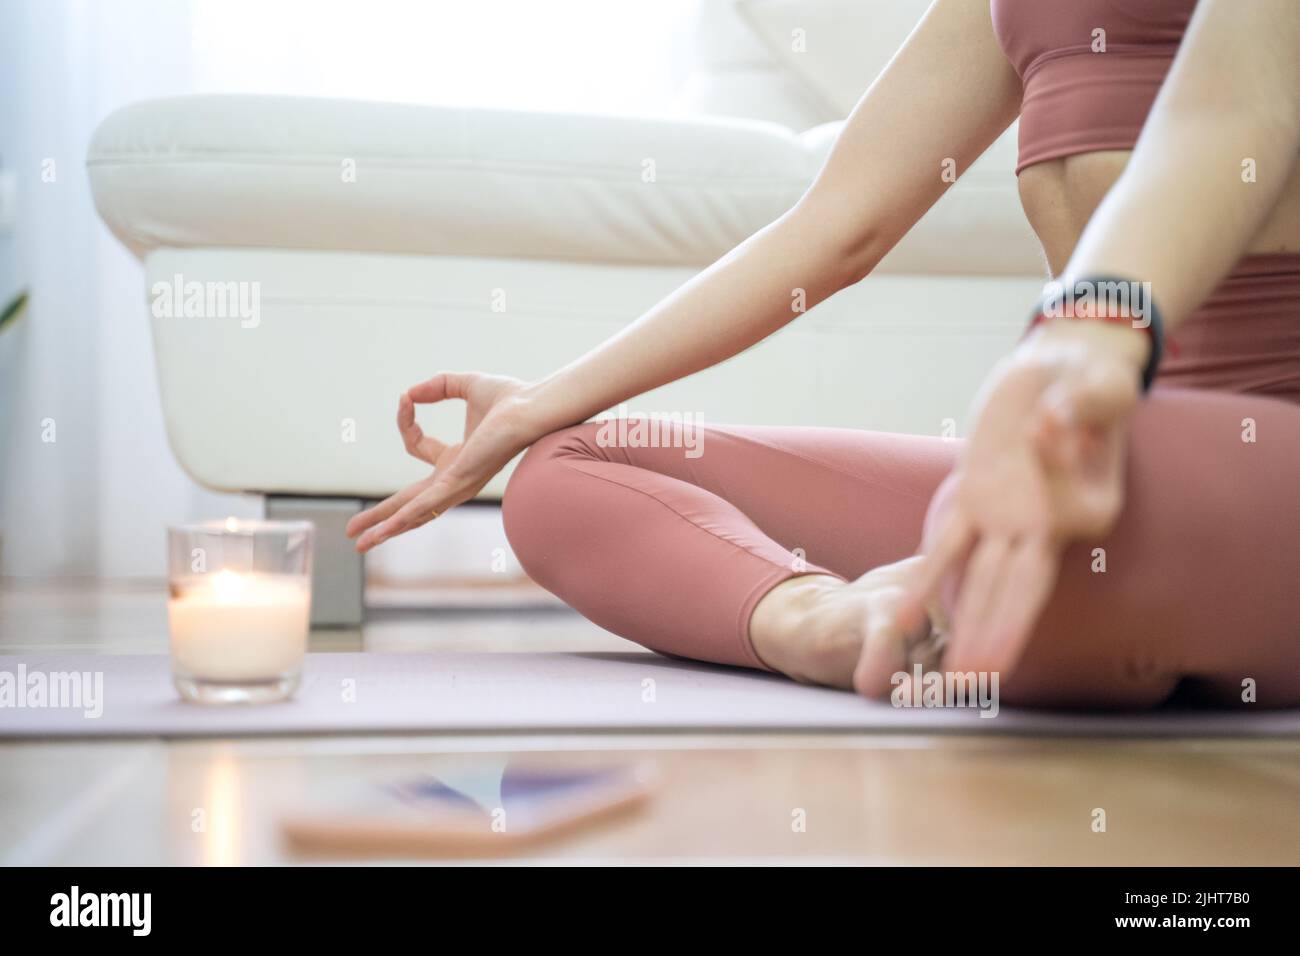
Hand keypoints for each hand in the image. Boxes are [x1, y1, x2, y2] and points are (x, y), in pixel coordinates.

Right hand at [346, 372, 537, 551]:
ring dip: (384, 527)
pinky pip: (424, 506)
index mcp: (458, 457)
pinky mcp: (458, 484)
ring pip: (412, 511)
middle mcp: (456, 477)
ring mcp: (457, 484)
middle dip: (381, 516)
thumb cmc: (511, 398)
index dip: (406, 422)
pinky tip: (383, 532)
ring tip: (359, 543)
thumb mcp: (464, 385)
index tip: (407, 399)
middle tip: (355, 533)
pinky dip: (401, 519)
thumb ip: (437, 387)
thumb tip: (410, 393)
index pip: (416, 447)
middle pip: (409, 500)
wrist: (531, 407)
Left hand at [902, 320, 1147, 674]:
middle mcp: (1048, 528)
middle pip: (1019, 591)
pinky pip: (948, 548)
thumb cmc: (1089, 378)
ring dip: (968, 626)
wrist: (1060, 368)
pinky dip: (926, 581)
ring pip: (985, 582)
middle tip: (979, 683)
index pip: (1055, 544)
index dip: (1026, 580)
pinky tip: (903, 616)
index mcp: (1089, 510)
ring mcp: (1009, 519)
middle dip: (997, 639)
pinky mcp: (975, 500)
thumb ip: (1080, 411)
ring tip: (953, 674)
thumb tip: (1049, 427)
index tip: (1006, 599)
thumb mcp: (1095, 386)